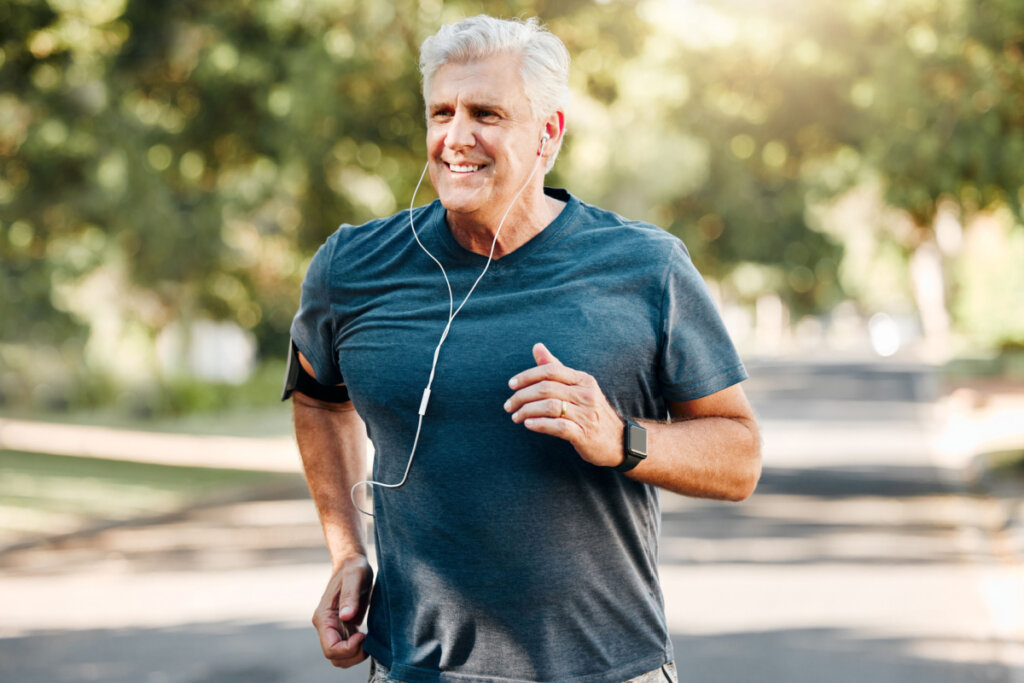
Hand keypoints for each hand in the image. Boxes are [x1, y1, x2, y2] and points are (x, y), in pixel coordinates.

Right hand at [312, 555, 372, 667]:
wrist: (352, 562)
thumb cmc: (353, 567)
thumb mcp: (354, 576)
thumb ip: (350, 596)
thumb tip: (346, 617)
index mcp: (324, 617)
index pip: (331, 648)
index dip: (348, 649)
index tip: (363, 635)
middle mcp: (326, 625)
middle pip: (335, 657)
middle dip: (353, 655)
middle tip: (369, 640)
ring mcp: (334, 628)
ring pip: (341, 656)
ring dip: (356, 655)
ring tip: (370, 640)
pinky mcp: (344, 628)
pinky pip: (348, 648)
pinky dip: (359, 649)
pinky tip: (370, 637)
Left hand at [505, 343, 624, 467]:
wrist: (618, 441)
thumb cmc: (591, 412)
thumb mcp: (577, 387)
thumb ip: (556, 368)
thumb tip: (537, 346)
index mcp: (583, 380)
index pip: (551, 370)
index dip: (527, 376)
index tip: (511, 385)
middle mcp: (586, 394)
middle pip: (546, 388)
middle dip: (522, 396)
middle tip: (509, 405)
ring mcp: (586, 415)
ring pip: (549, 406)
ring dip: (527, 411)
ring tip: (516, 417)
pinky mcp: (584, 434)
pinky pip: (558, 426)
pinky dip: (540, 424)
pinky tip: (528, 424)